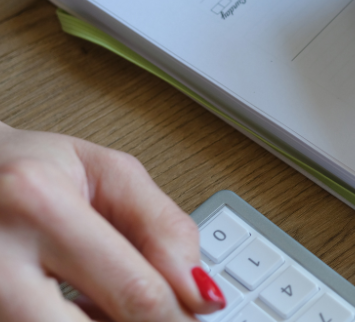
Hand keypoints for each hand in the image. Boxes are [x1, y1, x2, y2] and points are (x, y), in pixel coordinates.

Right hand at [0, 122, 222, 320]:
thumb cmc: (32, 168)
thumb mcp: (109, 173)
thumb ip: (164, 228)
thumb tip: (200, 293)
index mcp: (37, 204)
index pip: (135, 290)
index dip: (179, 315)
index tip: (200, 314)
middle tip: (167, 318)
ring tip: (112, 304)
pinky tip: (83, 309)